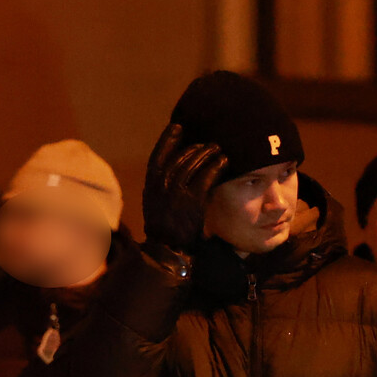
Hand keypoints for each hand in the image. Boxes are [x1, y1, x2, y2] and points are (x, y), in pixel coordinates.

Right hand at [142, 123, 225, 251]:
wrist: (169, 249)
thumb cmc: (164, 227)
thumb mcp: (154, 203)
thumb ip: (159, 184)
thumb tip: (169, 166)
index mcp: (151, 185)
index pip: (158, 155)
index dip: (168, 139)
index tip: (177, 126)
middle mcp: (162, 186)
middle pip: (181, 157)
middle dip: (195, 147)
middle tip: (207, 143)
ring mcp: (178, 193)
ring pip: (194, 164)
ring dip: (208, 153)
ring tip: (218, 149)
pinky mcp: (194, 201)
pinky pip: (207, 176)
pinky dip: (216, 167)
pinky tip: (225, 162)